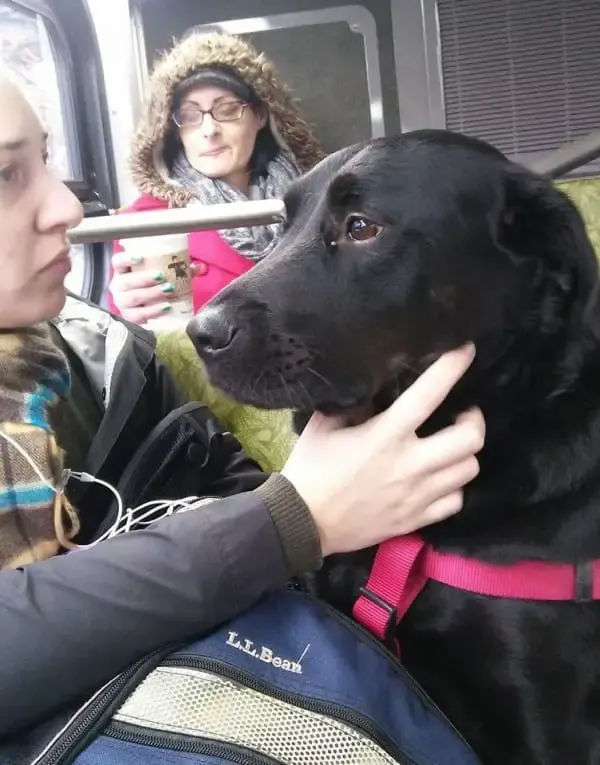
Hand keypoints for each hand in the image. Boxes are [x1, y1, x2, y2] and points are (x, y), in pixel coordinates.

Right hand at [109, 254, 203, 324]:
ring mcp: (122, 303)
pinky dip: (153, 311)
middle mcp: (118, 287)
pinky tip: (165, 307)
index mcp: (123, 272)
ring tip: (168, 290)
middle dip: (144, 278)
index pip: (117, 262)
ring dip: (151, 293)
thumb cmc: (153, 288)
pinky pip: (138, 315)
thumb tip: (197, 267)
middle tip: (161, 276)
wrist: (149, 312)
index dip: (126, 258)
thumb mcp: (163, 276)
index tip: (139, 257)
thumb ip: (178, 270)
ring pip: (133, 298)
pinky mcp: (129, 318)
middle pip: (126, 281)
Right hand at [282, 344, 483, 556]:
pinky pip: (455, 501)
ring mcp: (417, 495)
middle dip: (473, 420)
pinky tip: (440, 478)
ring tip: (452, 446)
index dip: (452, 367)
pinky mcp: (416, 520)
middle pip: (469, 438)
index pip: (429, 394)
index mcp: (385, 435)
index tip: (465, 350)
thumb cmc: (311, 470)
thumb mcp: (324, 426)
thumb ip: (354, 405)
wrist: (304, 523)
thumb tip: (376, 390)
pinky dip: (454, 487)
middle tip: (461, 414)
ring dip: (465, 452)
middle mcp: (409, 464)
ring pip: (469, 469)